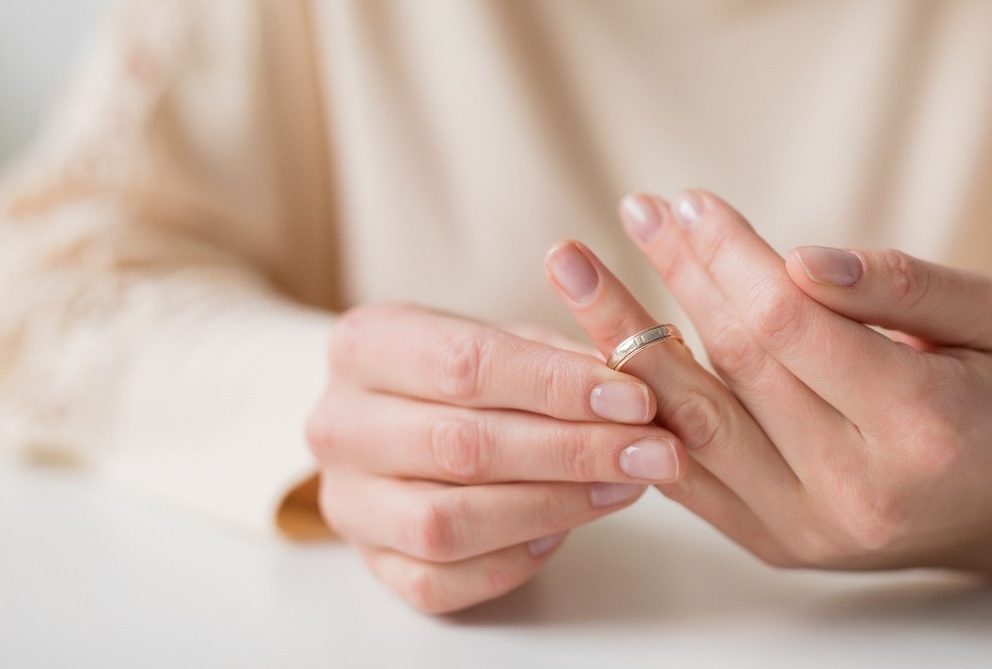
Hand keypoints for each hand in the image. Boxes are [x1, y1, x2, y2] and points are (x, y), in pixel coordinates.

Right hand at [305, 305, 685, 612]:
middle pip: (461, 445)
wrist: (396, 417)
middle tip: (653, 452)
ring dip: (552, 507)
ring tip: (622, 487)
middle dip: (574, 451)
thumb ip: (561, 359)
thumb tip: (636, 389)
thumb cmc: (464, 374)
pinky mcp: (369, 561)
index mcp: (364, 343)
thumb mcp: (506, 340)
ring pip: (447, 522)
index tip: (637, 399)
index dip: (559, 385)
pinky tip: (563, 529)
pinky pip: (439, 580)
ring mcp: (347, 500)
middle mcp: (338, 423)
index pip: (466, 363)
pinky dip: (512, 560)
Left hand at [545, 190, 991, 571]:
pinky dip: (640, 407)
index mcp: (924, 427)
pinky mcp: (768, 543)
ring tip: (579, 271)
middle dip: (680, 278)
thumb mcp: (988, 316)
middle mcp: (857, 491)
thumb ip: (901, 283)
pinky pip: (683, 470)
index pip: (795, 327)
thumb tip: (800, 260)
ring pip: (691, 423)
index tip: (691, 202)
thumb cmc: (991, 389)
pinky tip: (605, 347)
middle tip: (638, 211)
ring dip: (627, 339)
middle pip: (737, 367)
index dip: (732, 258)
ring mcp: (805, 528)